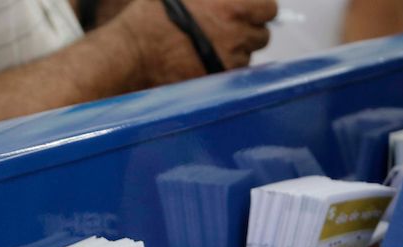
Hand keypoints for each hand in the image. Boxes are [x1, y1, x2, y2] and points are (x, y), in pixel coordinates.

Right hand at [113, 0, 275, 86]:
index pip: (268, 9)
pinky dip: (223, 70)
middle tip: (227, 31)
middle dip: (248, 33)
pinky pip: (232, 77)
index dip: (258, 10)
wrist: (134, 53)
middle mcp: (237, 36)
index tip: (247, 12)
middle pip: (261, 36)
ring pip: (247, 58)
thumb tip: (228, 0)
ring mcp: (229, 62)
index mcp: (234, 7)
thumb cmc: (154, 16)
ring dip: (235, 53)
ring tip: (210, 48)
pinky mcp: (218, 82)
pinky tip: (203, 63)